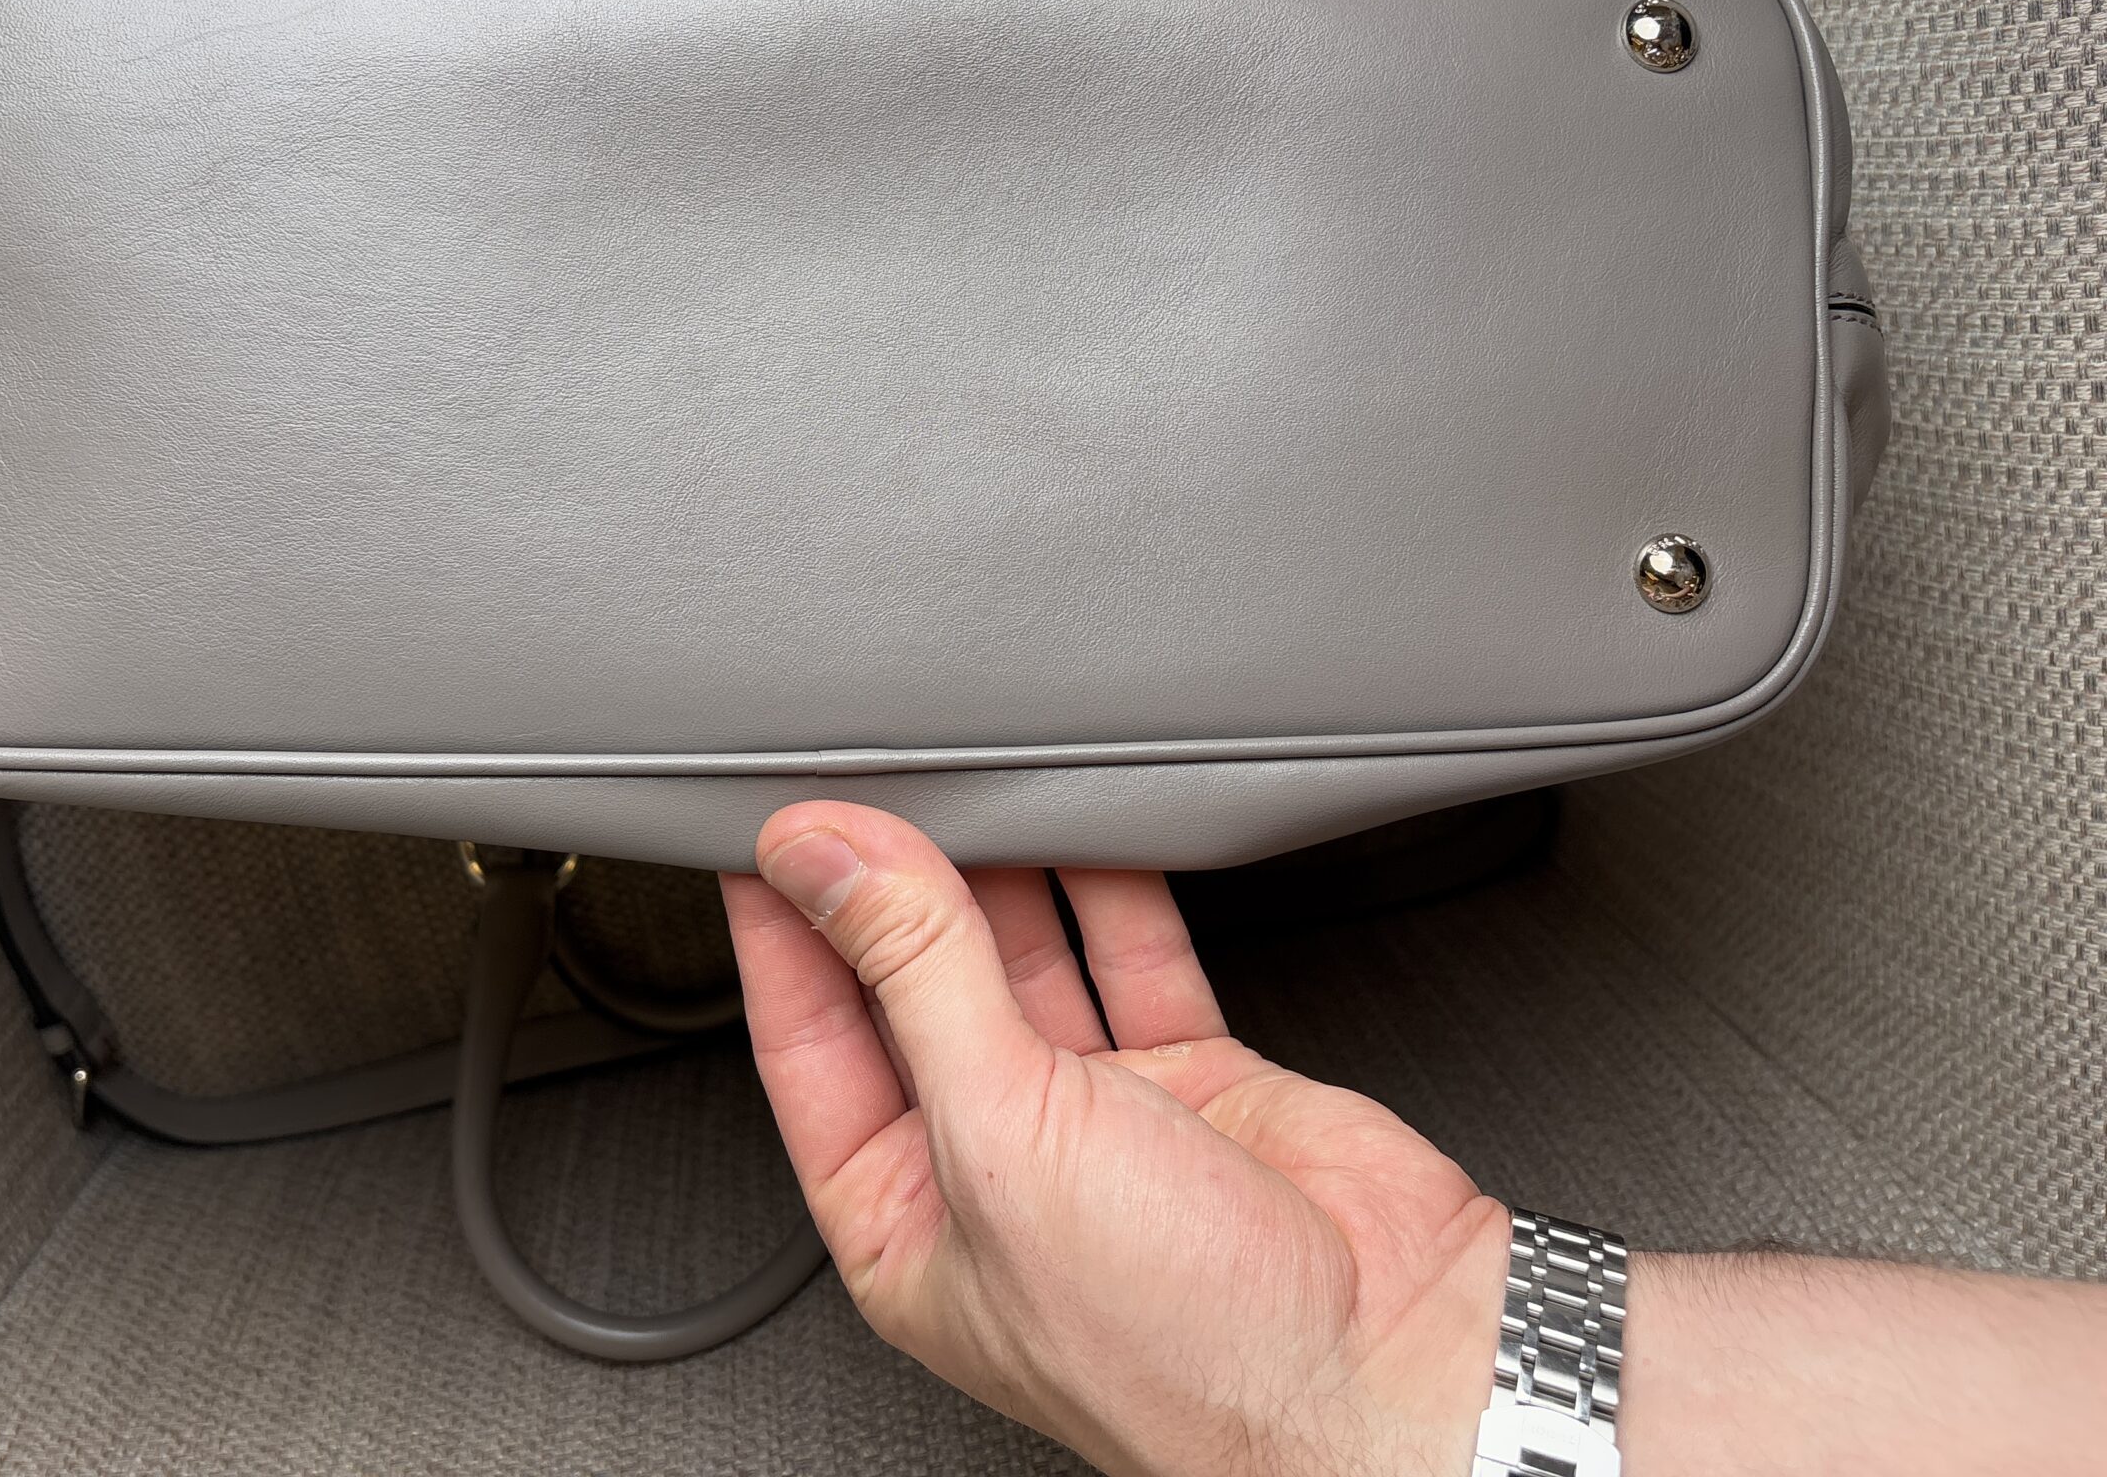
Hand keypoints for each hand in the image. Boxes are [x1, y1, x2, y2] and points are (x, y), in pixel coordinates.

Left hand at [721, 799, 1504, 1476]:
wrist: (1393, 1375)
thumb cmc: (1186, 1349)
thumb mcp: (1001, 1137)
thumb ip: (916, 976)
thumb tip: (828, 864)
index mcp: (904, 1222)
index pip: (810, 1045)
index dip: (785, 932)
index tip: (770, 832)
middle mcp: (993, 1173)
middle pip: (915, 990)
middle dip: (894, 890)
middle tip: (874, 788)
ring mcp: (1101, 1125)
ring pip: (1027, 961)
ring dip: (1003, 879)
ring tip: (975, 789)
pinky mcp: (1197, 1083)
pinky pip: (1134, 956)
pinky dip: (1113, 889)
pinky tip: (1089, 826)